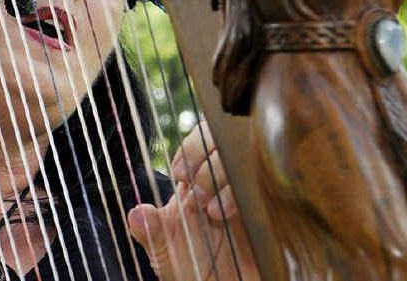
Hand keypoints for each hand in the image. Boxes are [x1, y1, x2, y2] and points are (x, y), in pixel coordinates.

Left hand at [127, 121, 259, 280]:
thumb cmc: (195, 272)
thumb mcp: (166, 256)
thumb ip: (152, 234)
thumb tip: (137, 213)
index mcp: (196, 184)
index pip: (200, 140)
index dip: (191, 148)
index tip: (181, 174)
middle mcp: (223, 184)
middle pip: (225, 144)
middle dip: (209, 162)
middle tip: (198, 193)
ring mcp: (247, 196)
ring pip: (246, 162)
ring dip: (227, 180)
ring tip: (215, 213)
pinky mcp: (270, 213)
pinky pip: (268, 190)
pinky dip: (250, 197)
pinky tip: (237, 218)